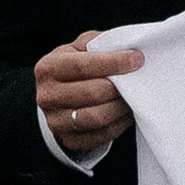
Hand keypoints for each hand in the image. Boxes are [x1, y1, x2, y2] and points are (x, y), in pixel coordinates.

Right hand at [37, 31, 141, 154]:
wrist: (58, 97)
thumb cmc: (75, 67)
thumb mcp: (80, 48)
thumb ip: (100, 44)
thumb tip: (130, 45)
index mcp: (48, 68)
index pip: (83, 65)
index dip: (113, 62)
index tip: (137, 59)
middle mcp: (47, 96)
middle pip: (92, 93)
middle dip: (120, 86)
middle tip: (138, 79)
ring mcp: (55, 121)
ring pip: (97, 117)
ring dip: (121, 107)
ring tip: (133, 96)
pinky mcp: (70, 140)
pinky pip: (102, 135)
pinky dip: (120, 124)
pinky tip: (127, 112)